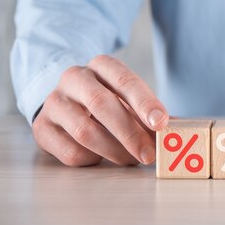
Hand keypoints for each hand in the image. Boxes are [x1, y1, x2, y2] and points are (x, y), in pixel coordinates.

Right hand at [32, 55, 168, 166]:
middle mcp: (74, 78)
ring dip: (115, 151)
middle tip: (150, 154)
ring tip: (133, 159)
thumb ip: (152, 112)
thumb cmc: (109, 99)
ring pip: (85, 131)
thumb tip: (182, 130)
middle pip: (102, 104)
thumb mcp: (129, 97)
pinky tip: (104, 157)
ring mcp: (54, 102)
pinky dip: (94, 159)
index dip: (145, 103)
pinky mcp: (42, 128)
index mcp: (102, 65)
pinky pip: (71, 151)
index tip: (162, 123)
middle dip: (130, 133)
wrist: (66, 100)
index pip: (125, 81)